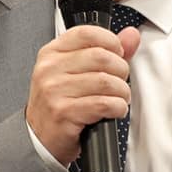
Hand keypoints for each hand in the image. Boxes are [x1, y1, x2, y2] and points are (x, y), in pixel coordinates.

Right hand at [27, 23, 142, 164]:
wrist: (40, 138)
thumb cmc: (59, 103)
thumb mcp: (76, 72)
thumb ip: (106, 51)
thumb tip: (131, 35)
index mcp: (51, 53)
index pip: (86, 33)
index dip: (111, 42)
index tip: (118, 54)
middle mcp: (50, 69)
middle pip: (101, 56)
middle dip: (121, 70)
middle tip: (120, 81)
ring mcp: (54, 90)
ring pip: (105, 81)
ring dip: (121, 92)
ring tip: (118, 98)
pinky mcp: (63, 112)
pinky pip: (103, 104)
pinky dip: (117, 107)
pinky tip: (114, 110)